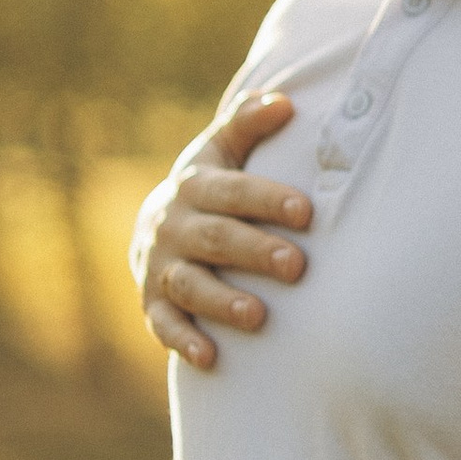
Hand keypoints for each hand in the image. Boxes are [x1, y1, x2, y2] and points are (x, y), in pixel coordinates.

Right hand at [139, 95, 311, 365]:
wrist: (155, 226)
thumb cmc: (211, 187)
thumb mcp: (223, 151)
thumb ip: (249, 124)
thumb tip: (286, 102)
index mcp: (196, 186)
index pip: (233, 191)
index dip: (268, 199)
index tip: (307, 212)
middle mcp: (174, 226)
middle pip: (216, 239)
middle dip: (255, 252)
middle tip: (297, 266)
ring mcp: (161, 267)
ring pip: (190, 284)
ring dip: (222, 301)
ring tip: (259, 317)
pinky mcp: (153, 303)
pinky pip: (164, 324)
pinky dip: (183, 341)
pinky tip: (210, 357)